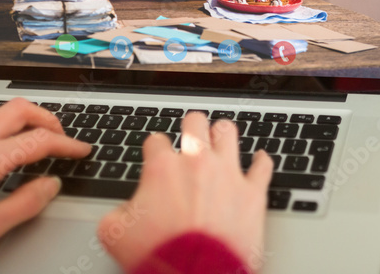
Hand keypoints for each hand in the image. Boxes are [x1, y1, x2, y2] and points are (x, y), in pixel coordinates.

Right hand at [97, 112, 273, 271]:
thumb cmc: (158, 256)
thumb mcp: (116, 234)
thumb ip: (117, 213)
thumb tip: (124, 211)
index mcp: (163, 168)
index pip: (156, 140)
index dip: (155, 148)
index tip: (157, 155)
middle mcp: (197, 162)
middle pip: (195, 122)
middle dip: (191, 127)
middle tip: (191, 137)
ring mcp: (228, 174)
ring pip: (229, 133)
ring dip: (222, 134)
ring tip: (221, 139)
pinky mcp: (253, 192)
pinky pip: (263, 165)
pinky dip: (261, 160)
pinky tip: (260, 159)